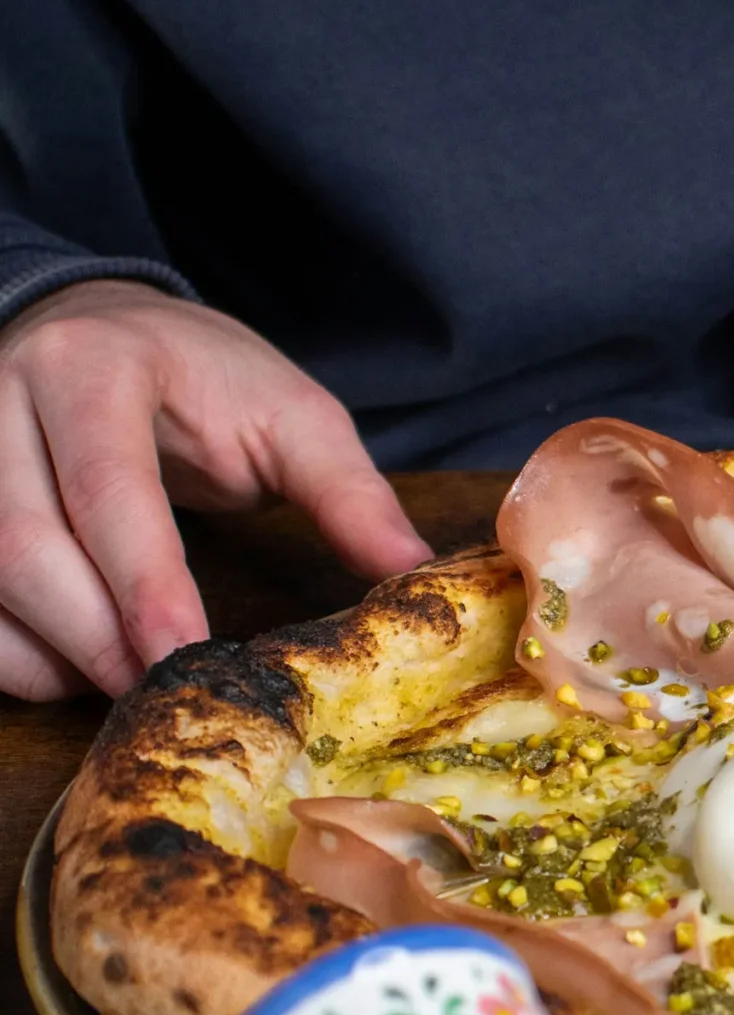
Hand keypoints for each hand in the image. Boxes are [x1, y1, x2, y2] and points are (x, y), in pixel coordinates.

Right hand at [0, 280, 431, 700]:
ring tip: (121, 683)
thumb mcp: (290, 413)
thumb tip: (412, 572)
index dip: (142, 579)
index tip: (182, 651)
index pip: (108, 484)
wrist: (97, 327)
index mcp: (97, 368)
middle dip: (94, 633)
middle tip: (160, 687)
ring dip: (49, 650)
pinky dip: (10, 651)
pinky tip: (68, 671)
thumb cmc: (201, 378)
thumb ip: (348, 491)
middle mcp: (6, 398)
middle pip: (25, 541)